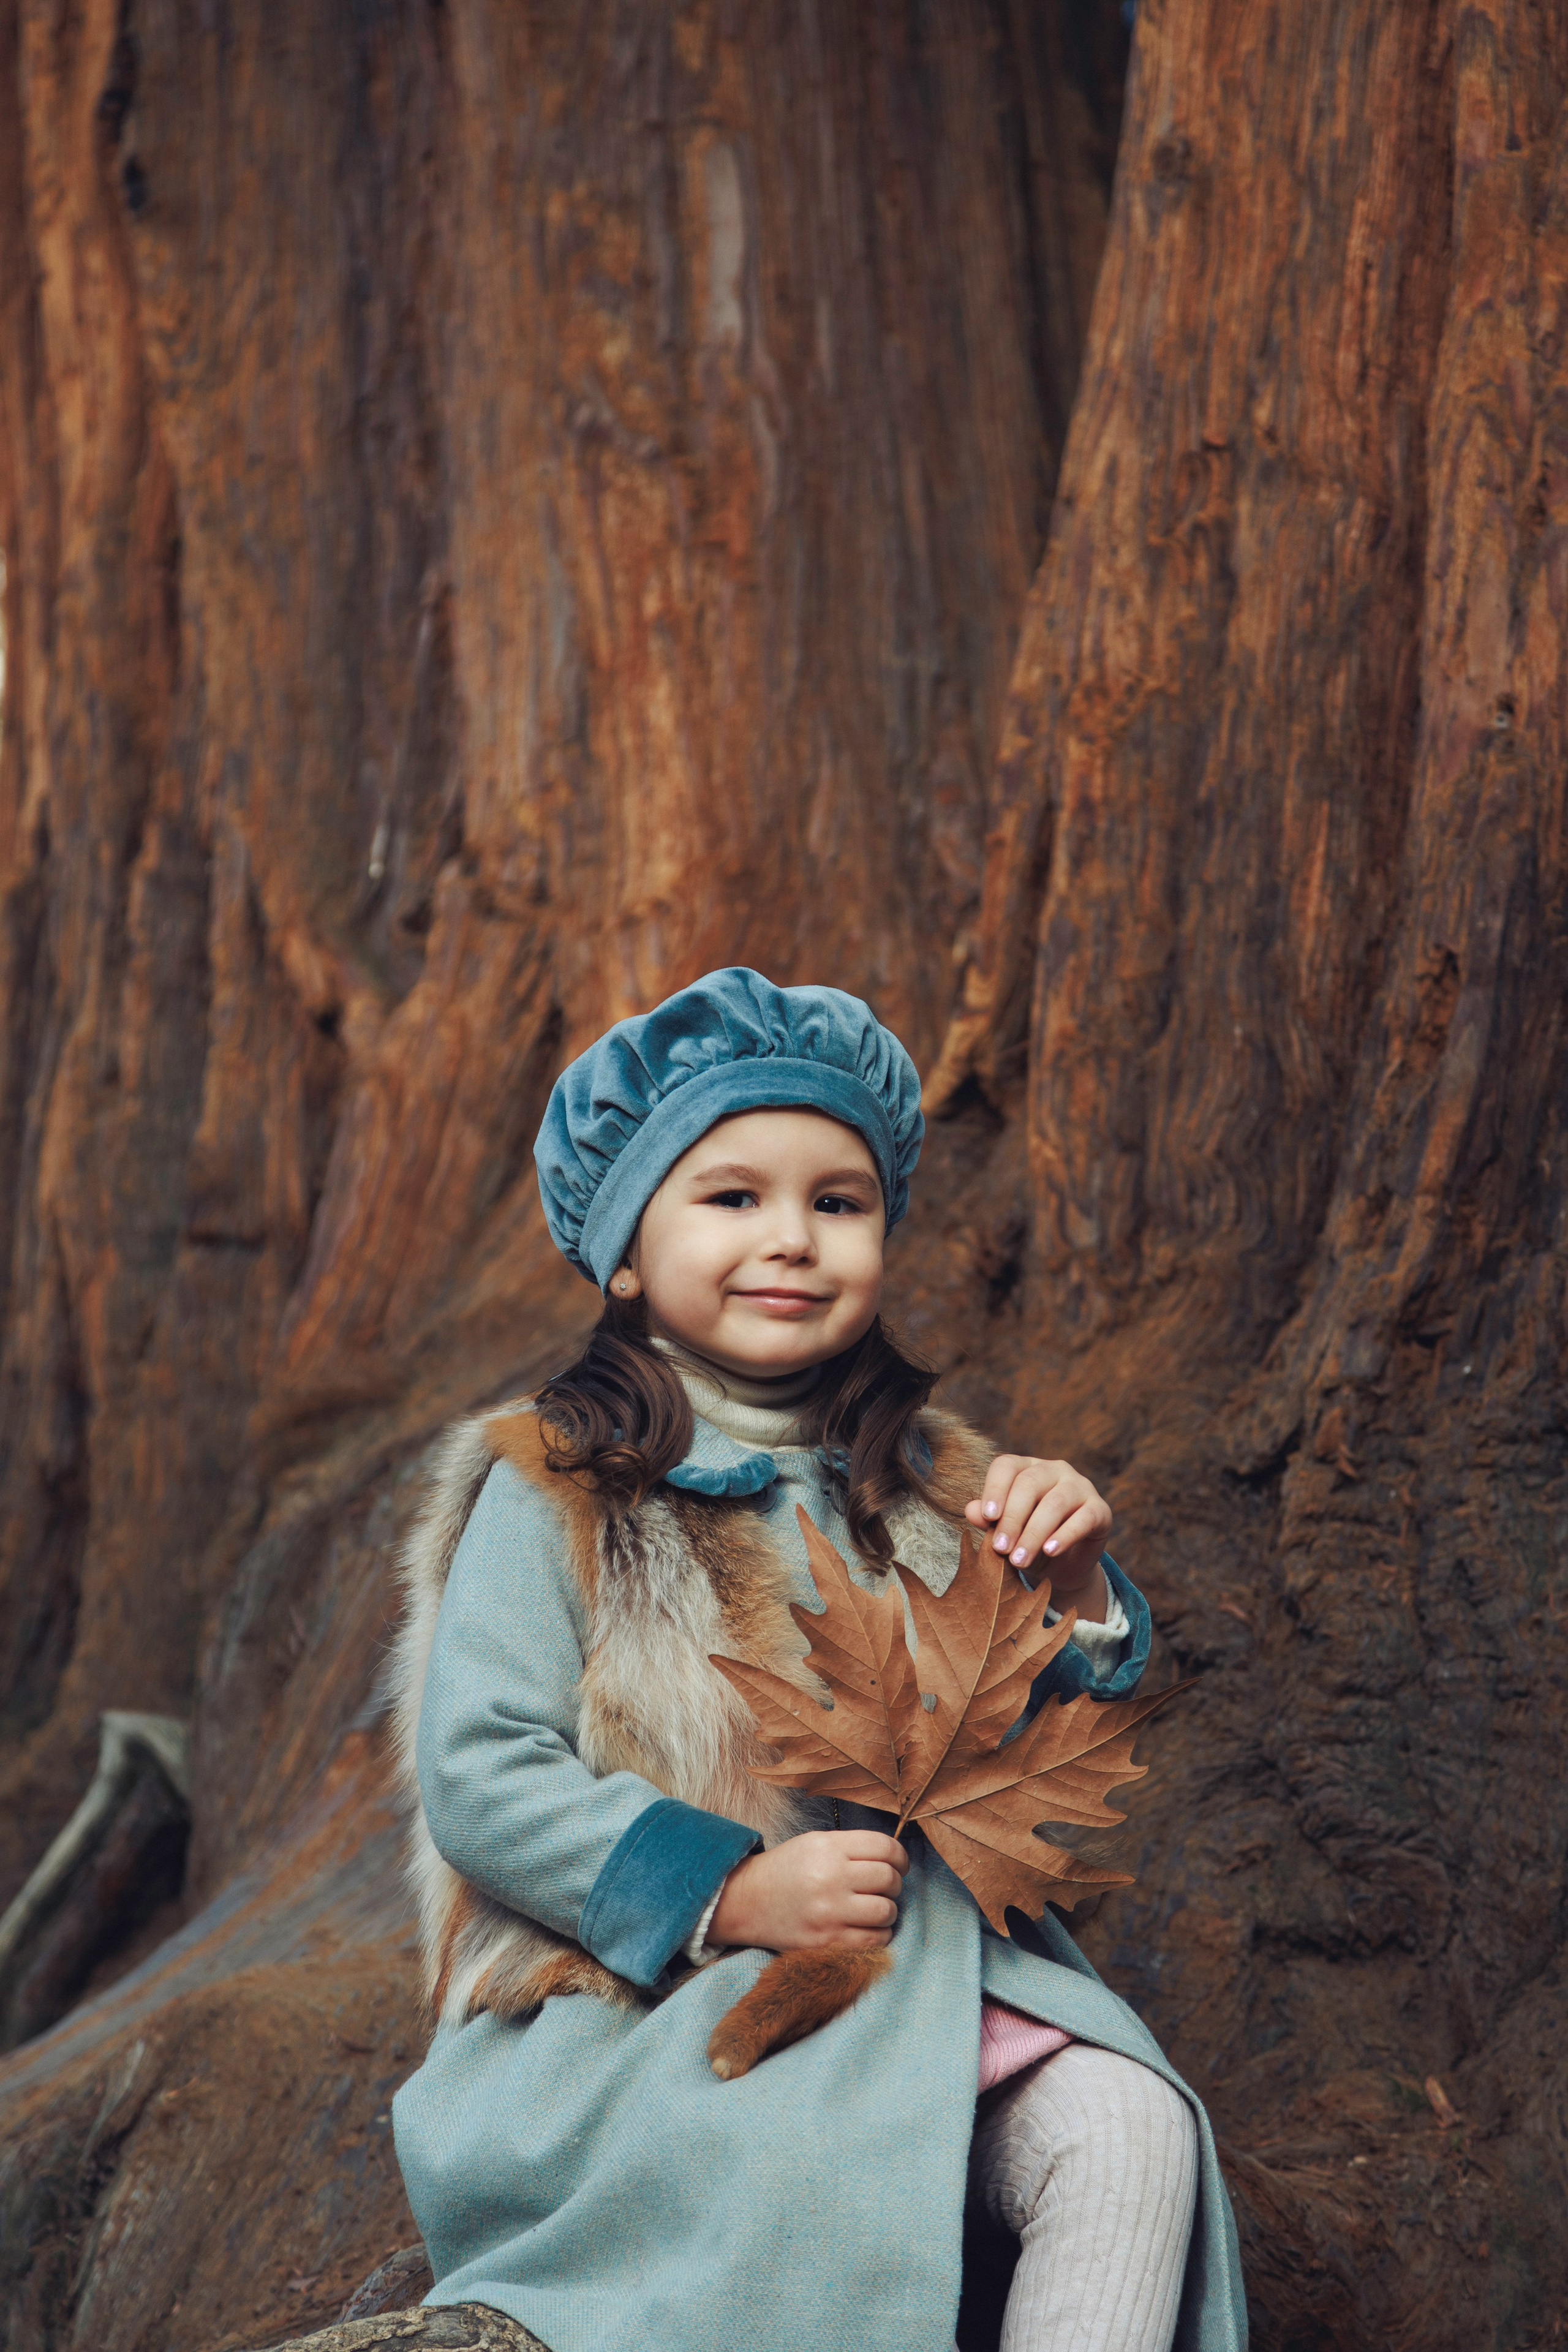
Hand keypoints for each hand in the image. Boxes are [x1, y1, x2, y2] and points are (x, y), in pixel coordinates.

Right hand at [707, 1831, 909, 1952]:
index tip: (899, 1864)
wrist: (747, 1901)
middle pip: (889, 1878)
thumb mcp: (815, 1843)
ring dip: (888, 1911)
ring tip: (875, 1908)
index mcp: (828, 1847)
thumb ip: (853, 1847)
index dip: (900, 1856)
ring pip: (886, 1911)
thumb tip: (894, 1858)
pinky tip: (868, 1928)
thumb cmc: (786, 1870)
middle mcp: (830, 1877)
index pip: (885, 1847)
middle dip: (894, 1883)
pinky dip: (879, 1934)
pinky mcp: (826, 1942)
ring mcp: (829, 1912)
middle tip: (884, 1887)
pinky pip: (874, 1941)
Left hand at [964, 1454, 1111, 1619]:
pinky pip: (1083, 1518)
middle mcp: (1055, 1470)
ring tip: (1019, 1560)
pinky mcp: (1100, 1509)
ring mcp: (1080, 1486)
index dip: (995, 1489)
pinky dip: (1065, 1536)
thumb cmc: (1028, 1543)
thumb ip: (989, 1521)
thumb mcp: (1006, 1535)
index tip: (987, 1517)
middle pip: (1029, 1484)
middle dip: (1012, 1519)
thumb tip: (971, 1510)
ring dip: (1034, 1533)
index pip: (1006, 1466)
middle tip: (1001, 1549)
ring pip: (1055, 1503)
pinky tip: (1050, 1551)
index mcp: (1026, 1468)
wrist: (1063, 1567)